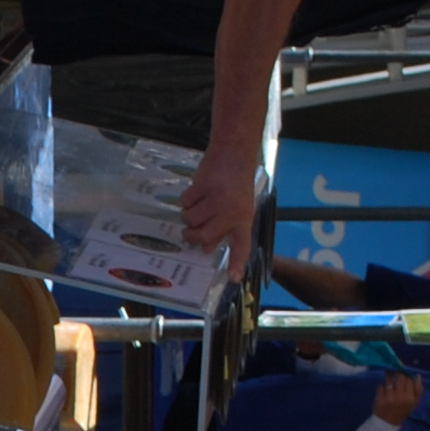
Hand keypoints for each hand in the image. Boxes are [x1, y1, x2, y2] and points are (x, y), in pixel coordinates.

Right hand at [177, 154, 256, 276]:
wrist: (234, 152)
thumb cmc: (235, 182)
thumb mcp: (237, 207)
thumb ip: (224, 228)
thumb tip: (206, 248)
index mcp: (243, 219)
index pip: (241, 245)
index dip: (236, 263)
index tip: (232, 278)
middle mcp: (231, 212)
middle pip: (203, 237)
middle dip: (192, 235)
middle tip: (191, 231)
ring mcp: (217, 200)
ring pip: (190, 220)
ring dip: (189, 213)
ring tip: (200, 202)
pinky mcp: (204, 187)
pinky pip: (185, 202)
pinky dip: (187, 198)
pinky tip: (198, 189)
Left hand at [374, 371, 419, 424]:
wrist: (388, 423)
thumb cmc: (402, 410)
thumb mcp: (414, 403)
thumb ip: (418, 390)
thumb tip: (417, 376)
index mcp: (411, 397)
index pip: (409, 379)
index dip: (406, 373)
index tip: (403, 370)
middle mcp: (401, 397)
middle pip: (400, 376)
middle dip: (397, 370)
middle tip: (394, 368)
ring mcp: (389, 398)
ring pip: (389, 379)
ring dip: (388, 375)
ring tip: (388, 374)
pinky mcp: (380, 399)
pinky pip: (380, 386)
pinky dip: (382, 386)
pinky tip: (383, 389)